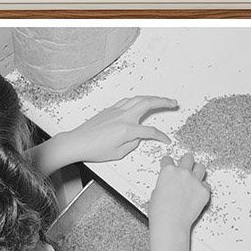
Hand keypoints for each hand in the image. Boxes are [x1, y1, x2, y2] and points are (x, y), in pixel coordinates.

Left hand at [34, 96, 177, 174]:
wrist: (77, 142)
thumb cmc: (94, 149)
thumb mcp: (118, 153)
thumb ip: (132, 144)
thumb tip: (138, 137)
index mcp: (127, 129)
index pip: (150, 131)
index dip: (161, 136)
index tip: (166, 140)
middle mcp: (123, 116)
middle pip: (148, 103)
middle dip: (164, 101)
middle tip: (174, 103)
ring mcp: (116, 110)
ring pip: (138, 98)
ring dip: (152, 97)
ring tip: (161, 100)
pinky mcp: (110, 109)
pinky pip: (128, 101)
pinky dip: (138, 99)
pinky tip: (141, 102)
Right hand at [148, 153, 210, 233]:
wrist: (171, 224)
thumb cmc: (160, 213)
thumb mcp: (154, 195)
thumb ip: (162, 185)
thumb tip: (165, 187)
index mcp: (168, 171)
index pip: (168, 160)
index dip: (167, 163)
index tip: (168, 165)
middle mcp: (183, 173)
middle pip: (188, 158)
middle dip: (185, 162)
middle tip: (184, 167)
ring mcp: (195, 181)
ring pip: (201, 167)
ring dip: (197, 171)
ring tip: (194, 177)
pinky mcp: (204, 191)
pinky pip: (206, 184)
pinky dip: (202, 187)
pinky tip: (197, 192)